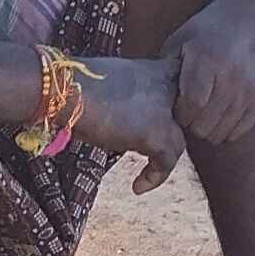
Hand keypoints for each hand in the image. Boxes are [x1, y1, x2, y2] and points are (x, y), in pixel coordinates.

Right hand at [68, 49, 182, 189]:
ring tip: (151, 168)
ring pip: (180, 138)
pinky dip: (155, 176)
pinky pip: (167, 160)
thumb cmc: (72, 86)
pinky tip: (138, 186)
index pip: (184, 85)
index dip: (180, 104)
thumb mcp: (109, 81)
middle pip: (190, 114)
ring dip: (164, 155)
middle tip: (159, 150)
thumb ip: (127, 94)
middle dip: (177, 132)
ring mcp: (163, 109)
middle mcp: (165, 86)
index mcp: (153, 69)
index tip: (169, 120)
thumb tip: (121, 112)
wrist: (64, 91)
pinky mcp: (156, 132)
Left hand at [164, 0, 254, 148]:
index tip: (177, 107)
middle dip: (192, 124)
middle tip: (189, 112)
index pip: (190, 108)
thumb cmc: (211, 26)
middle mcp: (230, 79)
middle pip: (204, 126)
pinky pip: (240, 130)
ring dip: (209, 129)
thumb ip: (166, 67)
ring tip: (204, 113)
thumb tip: (150, 97)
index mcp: (206, 63)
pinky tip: (220, 115)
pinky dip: (227, 129)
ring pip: (222, 133)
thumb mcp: (182, 39)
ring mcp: (248, 90)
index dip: (180, 115)